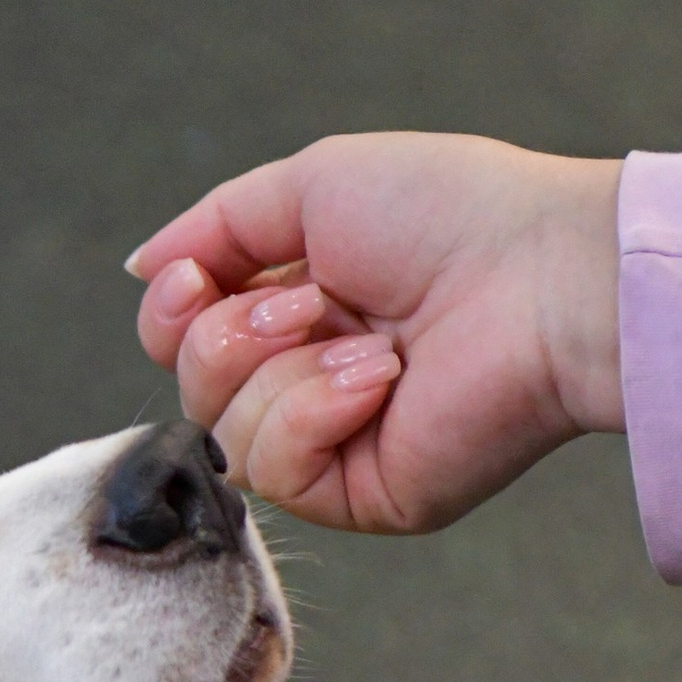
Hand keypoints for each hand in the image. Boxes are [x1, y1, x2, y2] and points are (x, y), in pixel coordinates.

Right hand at [125, 134, 624, 533]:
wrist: (541, 274)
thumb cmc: (452, 215)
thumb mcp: (310, 186)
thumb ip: (216, 227)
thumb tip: (140, 268)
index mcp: (301, 310)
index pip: (185, 339)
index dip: (171, 314)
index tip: (193, 281)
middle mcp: (312, 380)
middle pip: (192, 389)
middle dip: (227, 338)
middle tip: (312, 303)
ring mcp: (339, 444)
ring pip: (224, 436)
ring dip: (282, 371)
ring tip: (368, 341)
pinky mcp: (365, 496)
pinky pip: (276, 474)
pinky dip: (315, 413)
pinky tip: (380, 380)